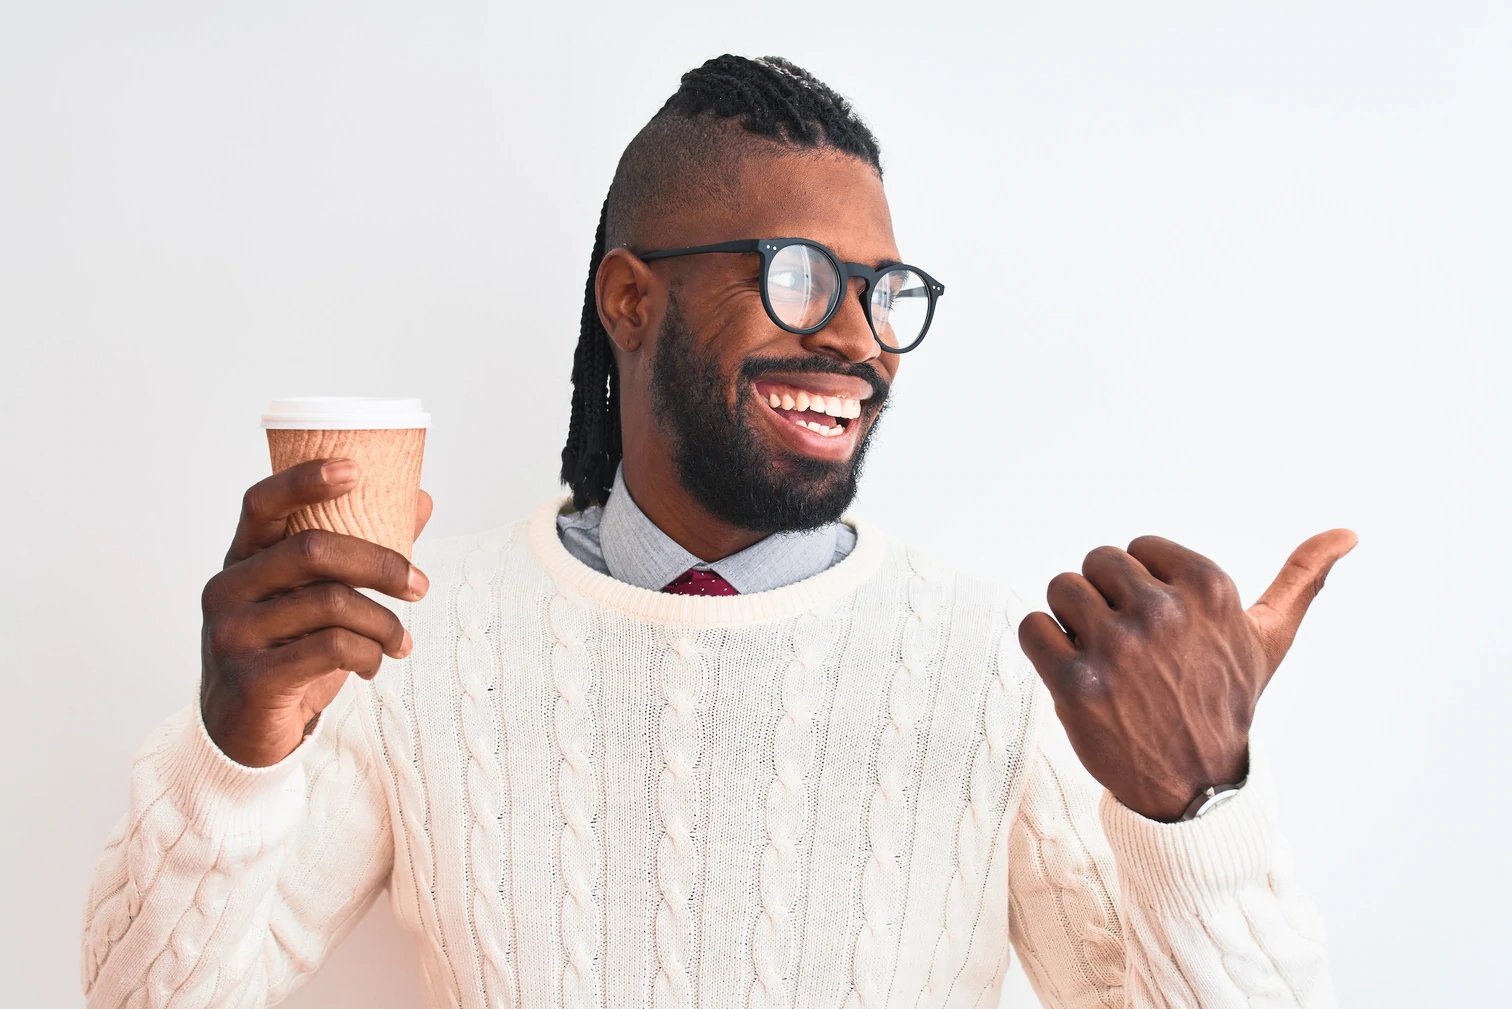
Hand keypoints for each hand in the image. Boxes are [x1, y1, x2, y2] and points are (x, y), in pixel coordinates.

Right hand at [198, 459, 434, 766]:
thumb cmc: (288, 652)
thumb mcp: (318, 599)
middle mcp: (228, 588)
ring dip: (384, 622)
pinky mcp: (251, 677)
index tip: (356, 469)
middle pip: (313, 549)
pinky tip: (375, 665)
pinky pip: (331, 649)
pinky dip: (369, 655)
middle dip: (381, 564)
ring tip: (401, 642)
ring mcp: (233, 633)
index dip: (305, 480)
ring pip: (331, 603)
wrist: (244, 733)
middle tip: (420, 586)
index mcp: (243, 559)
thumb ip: (362, 549)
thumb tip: (422, 499)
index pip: (262, 504)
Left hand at [1017, 528, 1357, 820]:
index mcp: (1208, 588)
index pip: (1138, 547)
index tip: (1163, 626)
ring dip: (1072, 621)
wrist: (1195, 786)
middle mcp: (1164, 612)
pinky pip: (1033, 627)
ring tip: (1103, 658)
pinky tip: (1074, 672)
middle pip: (1095, 563)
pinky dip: (1044, 646)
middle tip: (1128, 645)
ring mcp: (1117, 647)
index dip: (1143, 586)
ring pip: (1061, 588)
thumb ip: (1302, 579)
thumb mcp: (1270, 639)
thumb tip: (1348, 533)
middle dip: (1105, 599)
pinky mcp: (1075, 681)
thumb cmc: (1228, 702)